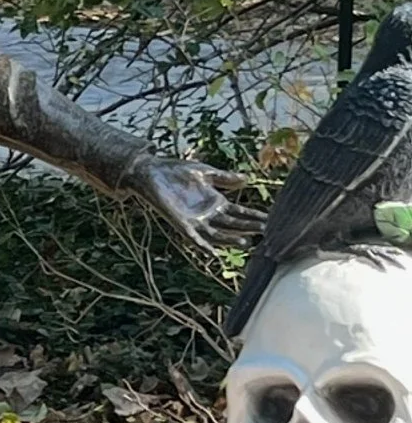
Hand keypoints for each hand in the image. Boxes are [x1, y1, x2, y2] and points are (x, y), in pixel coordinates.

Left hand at [130, 155, 260, 252]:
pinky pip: (193, 237)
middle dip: (248, 228)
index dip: (253, 216)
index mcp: (214, 202)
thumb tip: (246, 178)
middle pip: (232, 224)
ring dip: (230, 239)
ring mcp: (195, 220)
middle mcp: (207, 214)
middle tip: (265, 232)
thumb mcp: (204, 172)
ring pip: (217, 234)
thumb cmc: (175, 171)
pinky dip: (202, 245)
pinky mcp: (180, 223)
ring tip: (246, 242)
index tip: (269, 219)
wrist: (151, 172)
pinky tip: (212, 252)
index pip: (239, 211)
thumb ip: (224, 178)